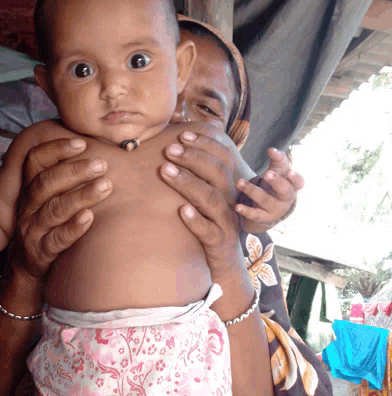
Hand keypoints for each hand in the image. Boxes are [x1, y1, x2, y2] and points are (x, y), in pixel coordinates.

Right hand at [10, 138, 112, 281]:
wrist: (26, 268)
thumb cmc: (46, 227)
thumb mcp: (47, 200)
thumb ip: (63, 179)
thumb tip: (96, 152)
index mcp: (30, 190)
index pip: (35, 161)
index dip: (56, 149)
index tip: (81, 142)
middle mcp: (29, 207)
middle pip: (47, 183)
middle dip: (75, 171)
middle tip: (102, 164)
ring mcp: (33, 230)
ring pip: (54, 210)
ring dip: (81, 196)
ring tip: (106, 186)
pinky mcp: (41, 253)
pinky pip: (57, 240)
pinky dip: (73, 228)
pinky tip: (90, 218)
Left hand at [160, 129, 244, 282]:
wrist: (224, 262)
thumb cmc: (209, 223)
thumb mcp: (205, 197)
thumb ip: (196, 174)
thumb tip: (174, 146)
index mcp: (227, 185)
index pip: (221, 157)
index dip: (203, 144)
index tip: (182, 134)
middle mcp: (230, 200)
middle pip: (216, 173)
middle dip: (192, 158)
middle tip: (169, 149)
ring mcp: (226, 221)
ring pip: (210, 198)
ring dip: (188, 183)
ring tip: (165, 171)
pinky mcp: (219, 242)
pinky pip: (209, 230)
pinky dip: (196, 220)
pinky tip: (181, 211)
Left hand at [235, 148, 304, 231]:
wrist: (269, 207)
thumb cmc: (276, 184)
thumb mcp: (279, 171)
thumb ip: (277, 159)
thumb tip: (271, 149)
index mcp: (293, 186)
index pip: (298, 182)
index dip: (295, 178)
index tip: (290, 171)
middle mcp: (286, 199)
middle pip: (284, 191)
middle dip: (276, 182)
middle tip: (267, 173)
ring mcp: (276, 209)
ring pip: (265, 200)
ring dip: (252, 191)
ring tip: (240, 182)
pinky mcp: (264, 218)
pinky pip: (255, 215)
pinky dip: (246, 211)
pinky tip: (237, 206)